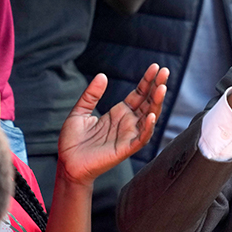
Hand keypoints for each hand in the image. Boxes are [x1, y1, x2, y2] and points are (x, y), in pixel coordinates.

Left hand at [57, 65, 168, 185]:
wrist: (66, 163)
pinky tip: (152, 115)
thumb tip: (102, 75)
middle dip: (157, 87)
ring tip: (161, 88)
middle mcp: (127, 123)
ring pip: (149, 117)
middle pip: (148, 102)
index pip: (138, 94)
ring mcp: (128, 135)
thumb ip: (91, 95)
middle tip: (164, 72)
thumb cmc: (72, 141)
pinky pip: (142, 138)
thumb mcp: (79, 112)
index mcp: (118, 113)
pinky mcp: (125, 149)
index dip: (147, 81)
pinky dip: (148, 127)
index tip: (155, 67)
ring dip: (157, 103)